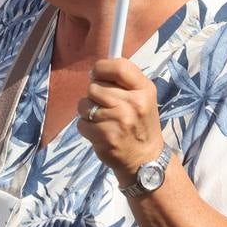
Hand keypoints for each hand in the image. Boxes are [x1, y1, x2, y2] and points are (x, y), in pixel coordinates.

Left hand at [77, 58, 165, 185]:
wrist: (145, 159)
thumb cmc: (140, 123)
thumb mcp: (143, 97)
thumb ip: (123, 81)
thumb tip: (94, 69)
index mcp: (144, 89)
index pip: (119, 67)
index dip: (101, 68)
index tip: (96, 74)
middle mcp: (133, 103)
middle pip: (95, 86)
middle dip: (94, 94)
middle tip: (106, 105)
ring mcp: (119, 121)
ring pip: (84, 104)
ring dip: (88, 111)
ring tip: (102, 119)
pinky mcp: (106, 137)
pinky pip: (81, 122)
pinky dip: (86, 127)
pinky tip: (100, 132)